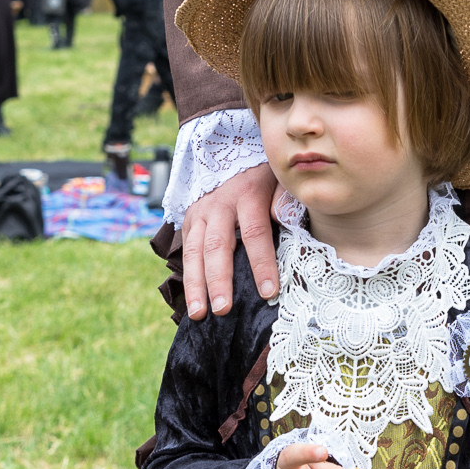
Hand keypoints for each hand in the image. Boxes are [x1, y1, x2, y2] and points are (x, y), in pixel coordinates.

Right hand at [182, 162, 278, 316]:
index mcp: (248, 195)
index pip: (255, 233)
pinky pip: (185, 250)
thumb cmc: (265, 176)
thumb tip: (282, 220)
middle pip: (216, 246)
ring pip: (193, 251)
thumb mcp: (281, 180)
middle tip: (223, 309)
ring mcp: (200, 212)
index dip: (262, 264)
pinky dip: (187, 277)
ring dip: (195, 285)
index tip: (269, 292)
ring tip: (198, 314)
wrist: (233, 154)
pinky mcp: (189, 219)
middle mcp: (219, 205)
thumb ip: (284, 200)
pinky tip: (191, 300)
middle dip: (219, 280)